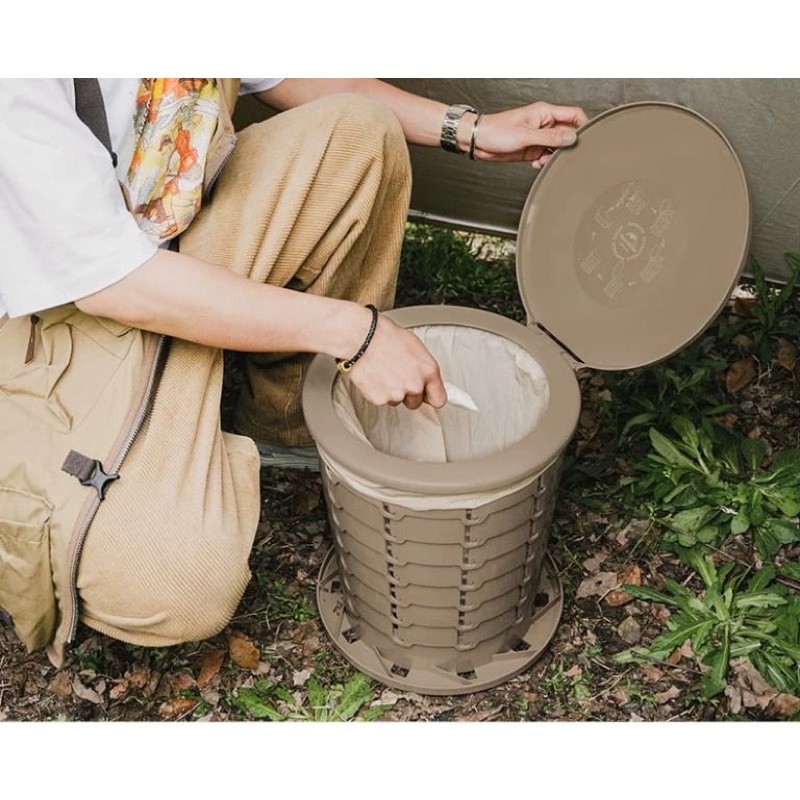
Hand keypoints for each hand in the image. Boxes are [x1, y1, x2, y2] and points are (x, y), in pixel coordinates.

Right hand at [344, 314, 446, 410]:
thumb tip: (427, 377)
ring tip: (384, 371)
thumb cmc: (385, 336)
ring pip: (397, 401)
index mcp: (428, 371)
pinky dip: (378, 391)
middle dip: (408, 393)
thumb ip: (423, 368)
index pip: (439, 399)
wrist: (361, 336)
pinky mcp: (380, 399)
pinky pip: (382, 400)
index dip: (432, 397)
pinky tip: (376, 376)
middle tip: (398, 376)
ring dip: (392, 391)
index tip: (429, 397)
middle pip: (416, 402)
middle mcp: (415, 384)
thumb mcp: (415, 347)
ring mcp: (398, 393)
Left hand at [468, 101, 588, 168]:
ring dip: (554, 157)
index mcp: (545, 112)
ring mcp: (538, 137)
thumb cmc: (496, 131)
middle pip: (567, 133)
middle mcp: (544, 123)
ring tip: (543, 160)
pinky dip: (544, 162)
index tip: (587, 140)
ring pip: (557, 147)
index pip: (574, 114)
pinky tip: (536, 164)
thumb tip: (571, 138)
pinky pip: (546, 156)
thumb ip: (550, 138)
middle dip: (567, 146)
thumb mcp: (526, 135)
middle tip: (563, 156)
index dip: (583, 126)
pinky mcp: (532, 149)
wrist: (478, 142)